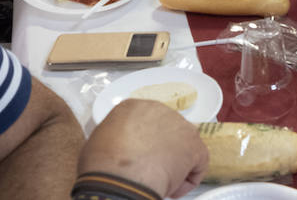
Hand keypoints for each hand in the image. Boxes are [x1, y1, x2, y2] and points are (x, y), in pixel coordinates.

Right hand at [79, 99, 208, 198]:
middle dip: (161, 152)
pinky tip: (173, 190)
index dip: (144, 144)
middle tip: (151, 171)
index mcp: (133, 107)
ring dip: (175, 164)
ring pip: (183, 146)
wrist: (120, 177)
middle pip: (166, 132)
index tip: (138, 159)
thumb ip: (114, 137)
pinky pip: (198, 163)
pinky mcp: (194, 145)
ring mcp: (180, 125)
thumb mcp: (98, 141)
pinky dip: (188, 180)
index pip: (145, 123)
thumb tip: (117, 146)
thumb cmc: (102, 164)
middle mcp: (159, 110)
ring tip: (161, 182)